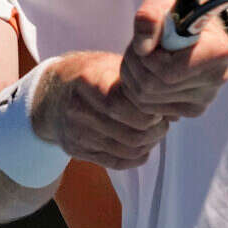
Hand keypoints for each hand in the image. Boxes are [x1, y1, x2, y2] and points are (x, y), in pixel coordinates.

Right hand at [30, 52, 168, 171]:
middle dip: (156, 130)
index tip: (161, 106)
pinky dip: (137, 156)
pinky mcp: (77, 150)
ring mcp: (76, 133)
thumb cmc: (93, 74)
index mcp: (88, 82)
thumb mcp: (113, 65)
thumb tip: (175, 106)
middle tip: (164, 121)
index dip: (149, 111)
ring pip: (127, 150)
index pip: (124, 106)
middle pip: (130, 132)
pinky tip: (144, 144)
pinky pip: (116, 162)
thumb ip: (140, 83)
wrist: (52, 93)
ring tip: (156, 131)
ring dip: (149, 143)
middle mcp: (79, 110)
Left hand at [120, 0, 227, 120]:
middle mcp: (217, 78)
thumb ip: (149, 16)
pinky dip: (139, 91)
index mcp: (218, 51)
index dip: (146, 58)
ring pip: (147, 101)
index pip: (168, 73)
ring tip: (142, 56)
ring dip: (133, 77)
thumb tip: (143, 48)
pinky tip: (148, 71)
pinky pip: (150, 110)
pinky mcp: (193, 109)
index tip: (146, 40)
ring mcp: (206, 98)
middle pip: (153, 88)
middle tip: (138, 47)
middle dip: (134, 66)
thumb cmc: (179, 9)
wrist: (194, 23)